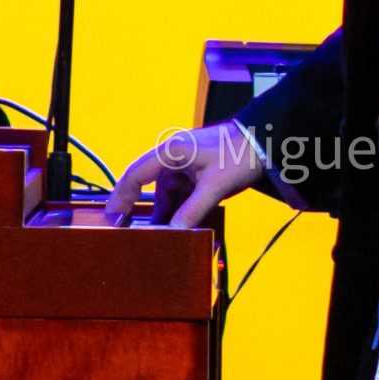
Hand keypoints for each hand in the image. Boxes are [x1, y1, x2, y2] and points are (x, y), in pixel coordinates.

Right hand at [101, 120, 270, 228]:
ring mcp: (184, 164)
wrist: (265, 143)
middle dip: (135, 207)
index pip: (135, 175)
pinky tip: (174, 226)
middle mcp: (172, 156)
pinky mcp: (195, 172)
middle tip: (125, 231)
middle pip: (145, 184)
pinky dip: (175, 209)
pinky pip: (178, 193)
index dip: (120, 198)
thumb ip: (192, 211)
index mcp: (171, 152)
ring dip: (160, 212)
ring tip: (153, 236)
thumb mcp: (215, 187)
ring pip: (163, 192)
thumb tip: (173, 234)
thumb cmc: (239, 156)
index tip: (112, 219)